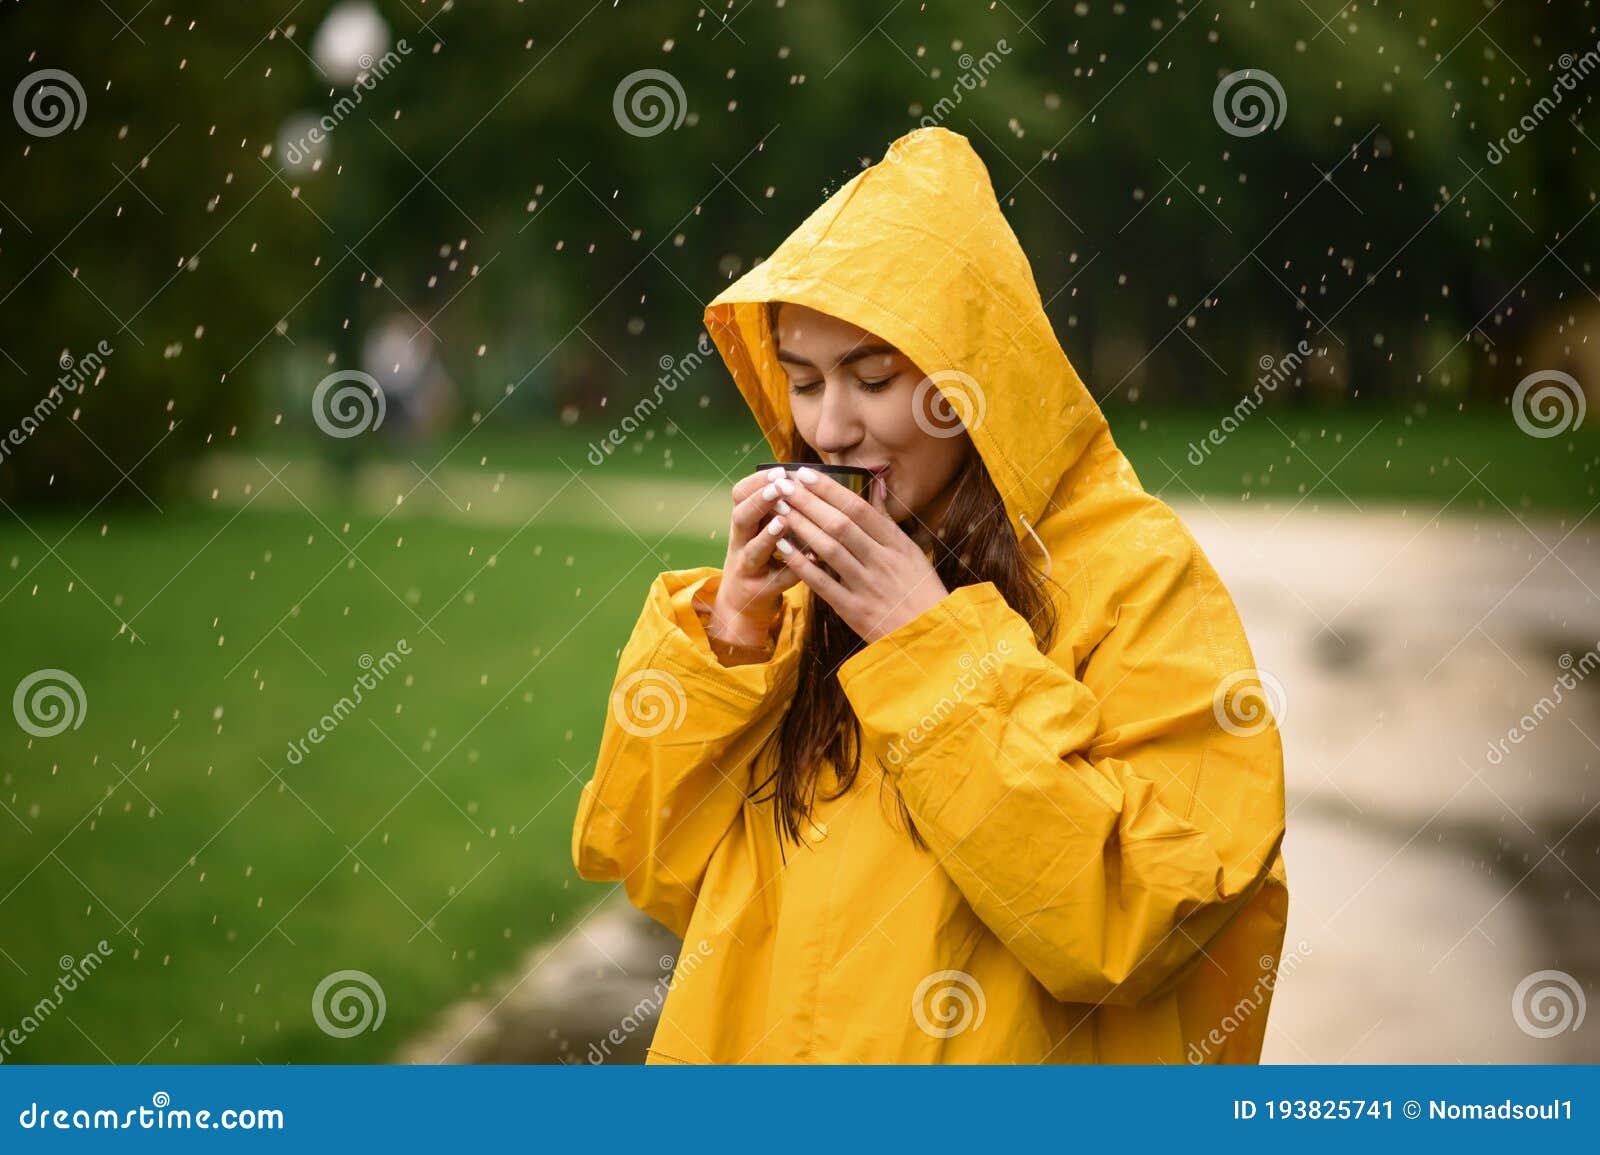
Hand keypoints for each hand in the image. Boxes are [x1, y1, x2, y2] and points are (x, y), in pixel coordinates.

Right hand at [710, 466, 810, 644]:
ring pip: (752, 552)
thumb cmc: (763, 557)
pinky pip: (776, 581)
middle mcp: (739, 544)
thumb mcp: (762, 529)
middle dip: (759, 501)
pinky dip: (793, 569)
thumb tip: (806, 477)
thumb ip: (778, 508)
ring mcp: (746, 569)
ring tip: (784, 522)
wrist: (743, 604)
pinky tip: (811, 558)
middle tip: (780, 487)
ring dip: (768, 536)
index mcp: (743, 523)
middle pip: (741, 518)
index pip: (740, 495)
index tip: (780, 469)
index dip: (758, 481)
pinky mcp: (759, 591)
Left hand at [770, 466, 948, 643]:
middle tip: (782, 484)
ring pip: (829, 549)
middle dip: (808, 501)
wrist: (927, 635)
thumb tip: (878, 481)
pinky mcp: (853, 610)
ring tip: (778, 508)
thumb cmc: (919, 589)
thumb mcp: (910, 551)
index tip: (805, 473)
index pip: (858, 508)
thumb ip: (887, 518)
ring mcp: (866, 586)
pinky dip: (801, 563)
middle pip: (840, 524)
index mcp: (895, 543)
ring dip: (801, 526)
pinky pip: (822, 583)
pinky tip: (782, 546)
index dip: (829, 489)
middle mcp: (881, 561)